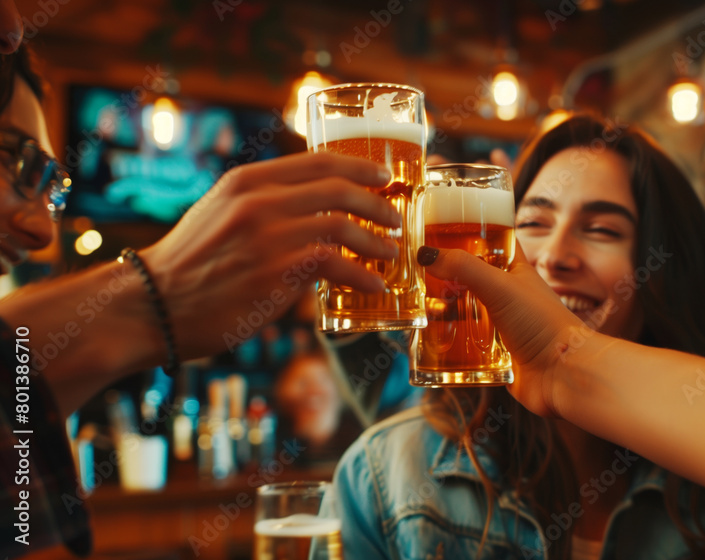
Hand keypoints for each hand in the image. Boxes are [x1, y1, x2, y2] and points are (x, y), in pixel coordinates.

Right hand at [142, 151, 399, 360]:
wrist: (152, 305)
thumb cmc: (190, 264)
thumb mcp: (219, 213)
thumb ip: (262, 203)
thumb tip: (312, 209)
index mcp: (247, 181)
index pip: (319, 161)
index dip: (359, 169)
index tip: (383, 179)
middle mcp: (258, 201)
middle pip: (339, 189)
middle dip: (377, 203)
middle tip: (395, 218)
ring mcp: (268, 236)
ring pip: (342, 225)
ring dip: (376, 240)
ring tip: (390, 252)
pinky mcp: (275, 274)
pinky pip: (335, 265)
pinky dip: (362, 275)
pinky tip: (375, 285)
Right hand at [418, 244, 584, 416]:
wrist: (561, 374)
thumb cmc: (543, 324)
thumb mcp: (500, 285)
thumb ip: (463, 267)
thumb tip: (426, 254)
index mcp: (516, 270)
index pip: (492, 241)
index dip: (471, 232)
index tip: (440, 228)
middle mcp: (508, 295)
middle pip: (472, 277)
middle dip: (447, 275)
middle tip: (419, 270)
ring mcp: (501, 324)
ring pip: (466, 310)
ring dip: (445, 308)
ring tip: (417, 304)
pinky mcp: (494, 352)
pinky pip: (466, 342)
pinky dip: (449, 340)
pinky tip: (431, 337)